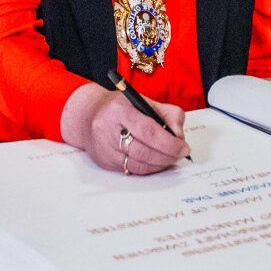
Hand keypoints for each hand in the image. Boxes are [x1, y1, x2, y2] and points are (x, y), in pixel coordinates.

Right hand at [60, 82, 187, 175]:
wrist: (87, 116)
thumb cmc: (118, 107)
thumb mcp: (144, 101)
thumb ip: (168, 114)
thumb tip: (179, 136)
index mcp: (119, 109)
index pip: (148, 131)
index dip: (169, 143)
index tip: (183, 147)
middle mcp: (108, 130)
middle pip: (144, 151)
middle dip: (167, 156)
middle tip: (180, 154)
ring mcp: (104, 149)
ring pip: (138, 164)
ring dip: (160, 164)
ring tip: (170, 158)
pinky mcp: (104, 162)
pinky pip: (132, 170)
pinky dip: (148, 168)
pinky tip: (156, 162)